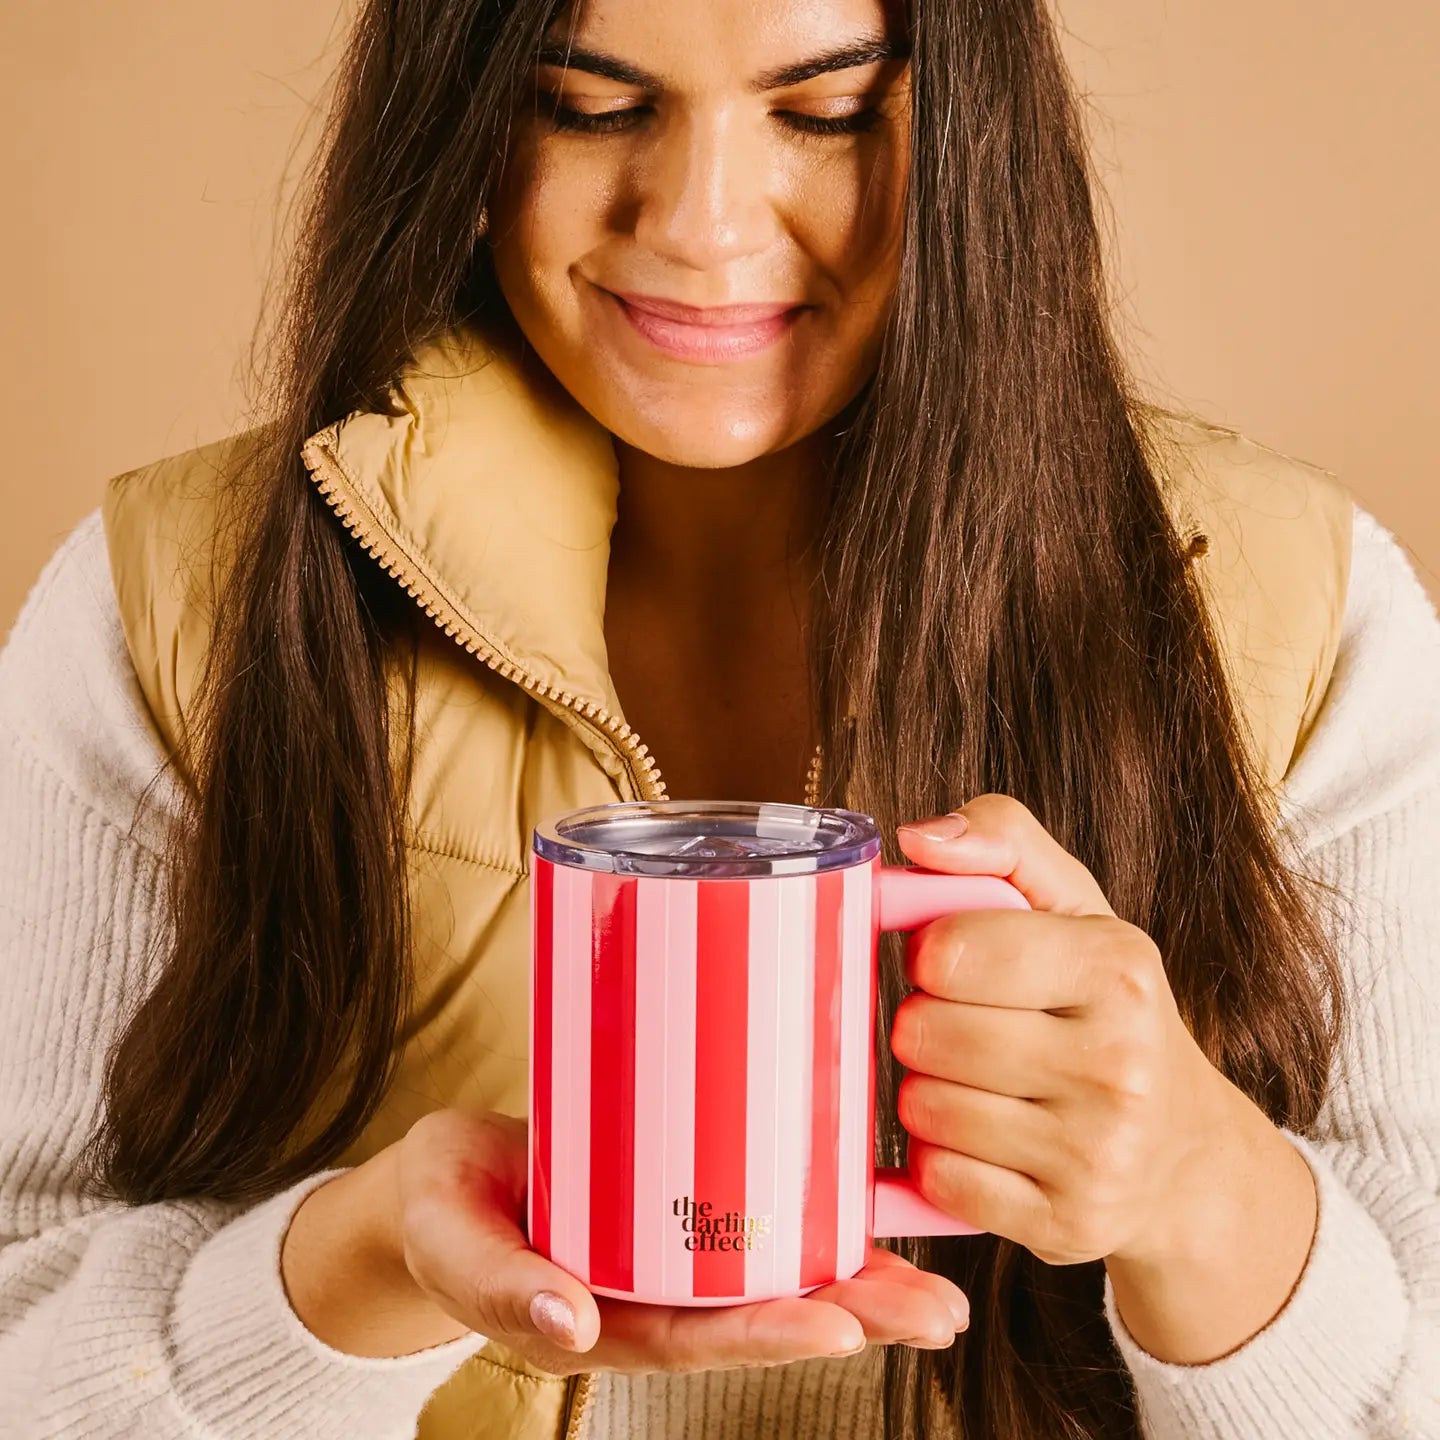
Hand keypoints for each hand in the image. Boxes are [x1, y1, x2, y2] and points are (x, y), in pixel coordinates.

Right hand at [392, 1109, 969, 1374]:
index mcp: (598, 1319)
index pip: (694, 1338)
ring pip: (768, 1277)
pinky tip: (868, 1218)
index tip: (841, 1329)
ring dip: (853, 1285)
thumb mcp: (447, 1235)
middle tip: (934, 1316)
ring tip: (936, 1293)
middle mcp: (647, 1297)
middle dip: (849, 1320)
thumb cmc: (444, 1206)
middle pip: (755, 1317)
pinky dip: (812, 1223)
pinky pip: (751, 1222)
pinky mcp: (677, 1206)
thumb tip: (563, 1323)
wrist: (445, 1179)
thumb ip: (491, 1280)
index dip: (768, 1337)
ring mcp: (667, 1257)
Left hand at [888, 795, 1258, 1269]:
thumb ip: (1001, 839)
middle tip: (963, 1027)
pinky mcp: (1067, 1227)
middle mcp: (1120, 1064)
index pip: (950, 950)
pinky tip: (981, 1141)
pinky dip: (939, 1160)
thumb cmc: (1104, 1008)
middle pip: (927, 1033)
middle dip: (924, 1026)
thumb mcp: (1074, 906)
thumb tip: (917, 838)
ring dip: (926, 1093)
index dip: (931, 954)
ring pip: (924, 1110)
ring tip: (976, 1082)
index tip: (953, 962)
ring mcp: (1098, 1156)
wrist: (1184, 1152)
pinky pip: (940, 1182)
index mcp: (1119, 967)